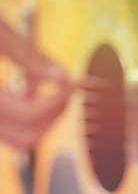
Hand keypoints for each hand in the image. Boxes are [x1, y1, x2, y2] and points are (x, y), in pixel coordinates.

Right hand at [0, 18, 73, 149]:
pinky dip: (25, 116)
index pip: (28, 115)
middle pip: (26, 137)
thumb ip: (26, 55)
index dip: (57, 100)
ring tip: (50, 89)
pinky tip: (28, 89)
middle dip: (54, 115)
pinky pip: (6, 129)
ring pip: (17, 138)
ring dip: (42, 118)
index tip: (74, 82)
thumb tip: (61, 76)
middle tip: (67, 90)